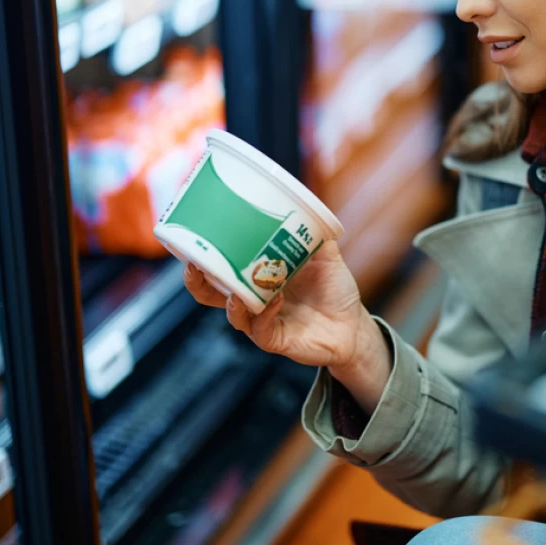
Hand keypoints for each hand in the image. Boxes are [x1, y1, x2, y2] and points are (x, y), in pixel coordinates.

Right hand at [182, 241, 391, 411]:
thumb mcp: (325, 256)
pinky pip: (260, 330)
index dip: (202, 256)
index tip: (192, 237)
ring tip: (233, 286)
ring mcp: (261, 321)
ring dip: (229, 299)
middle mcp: (253, 299)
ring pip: (232, 314)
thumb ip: (313, 234)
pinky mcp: (275, 340)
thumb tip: (306, 204)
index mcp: (257, 277)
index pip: (221, 267)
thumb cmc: (333, 291)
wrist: (353, 325)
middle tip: (195, 262)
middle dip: (197, 281)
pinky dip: (264, 314)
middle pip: (211, 294)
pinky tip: (275, 300)